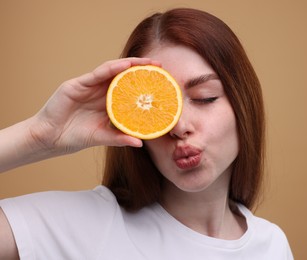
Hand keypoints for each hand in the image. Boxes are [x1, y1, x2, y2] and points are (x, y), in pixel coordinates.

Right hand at [29, 58, 158, 154]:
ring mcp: (89, 86)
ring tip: (146, 63)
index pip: (129, 90)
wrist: (50, 138)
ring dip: (129, 65)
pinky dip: (111, 69)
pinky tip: (125, 66)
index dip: (144, 85)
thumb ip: (120, 138)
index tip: (162, 84)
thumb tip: (140, 143)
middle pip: (123, 76)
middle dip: (141, 70)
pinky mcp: (77, 84)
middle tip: (159, 67)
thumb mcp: (102, 137)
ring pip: (112, 71)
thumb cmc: (75, 137)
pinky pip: (97, 74)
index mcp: (107, 103)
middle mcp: (100, 92)